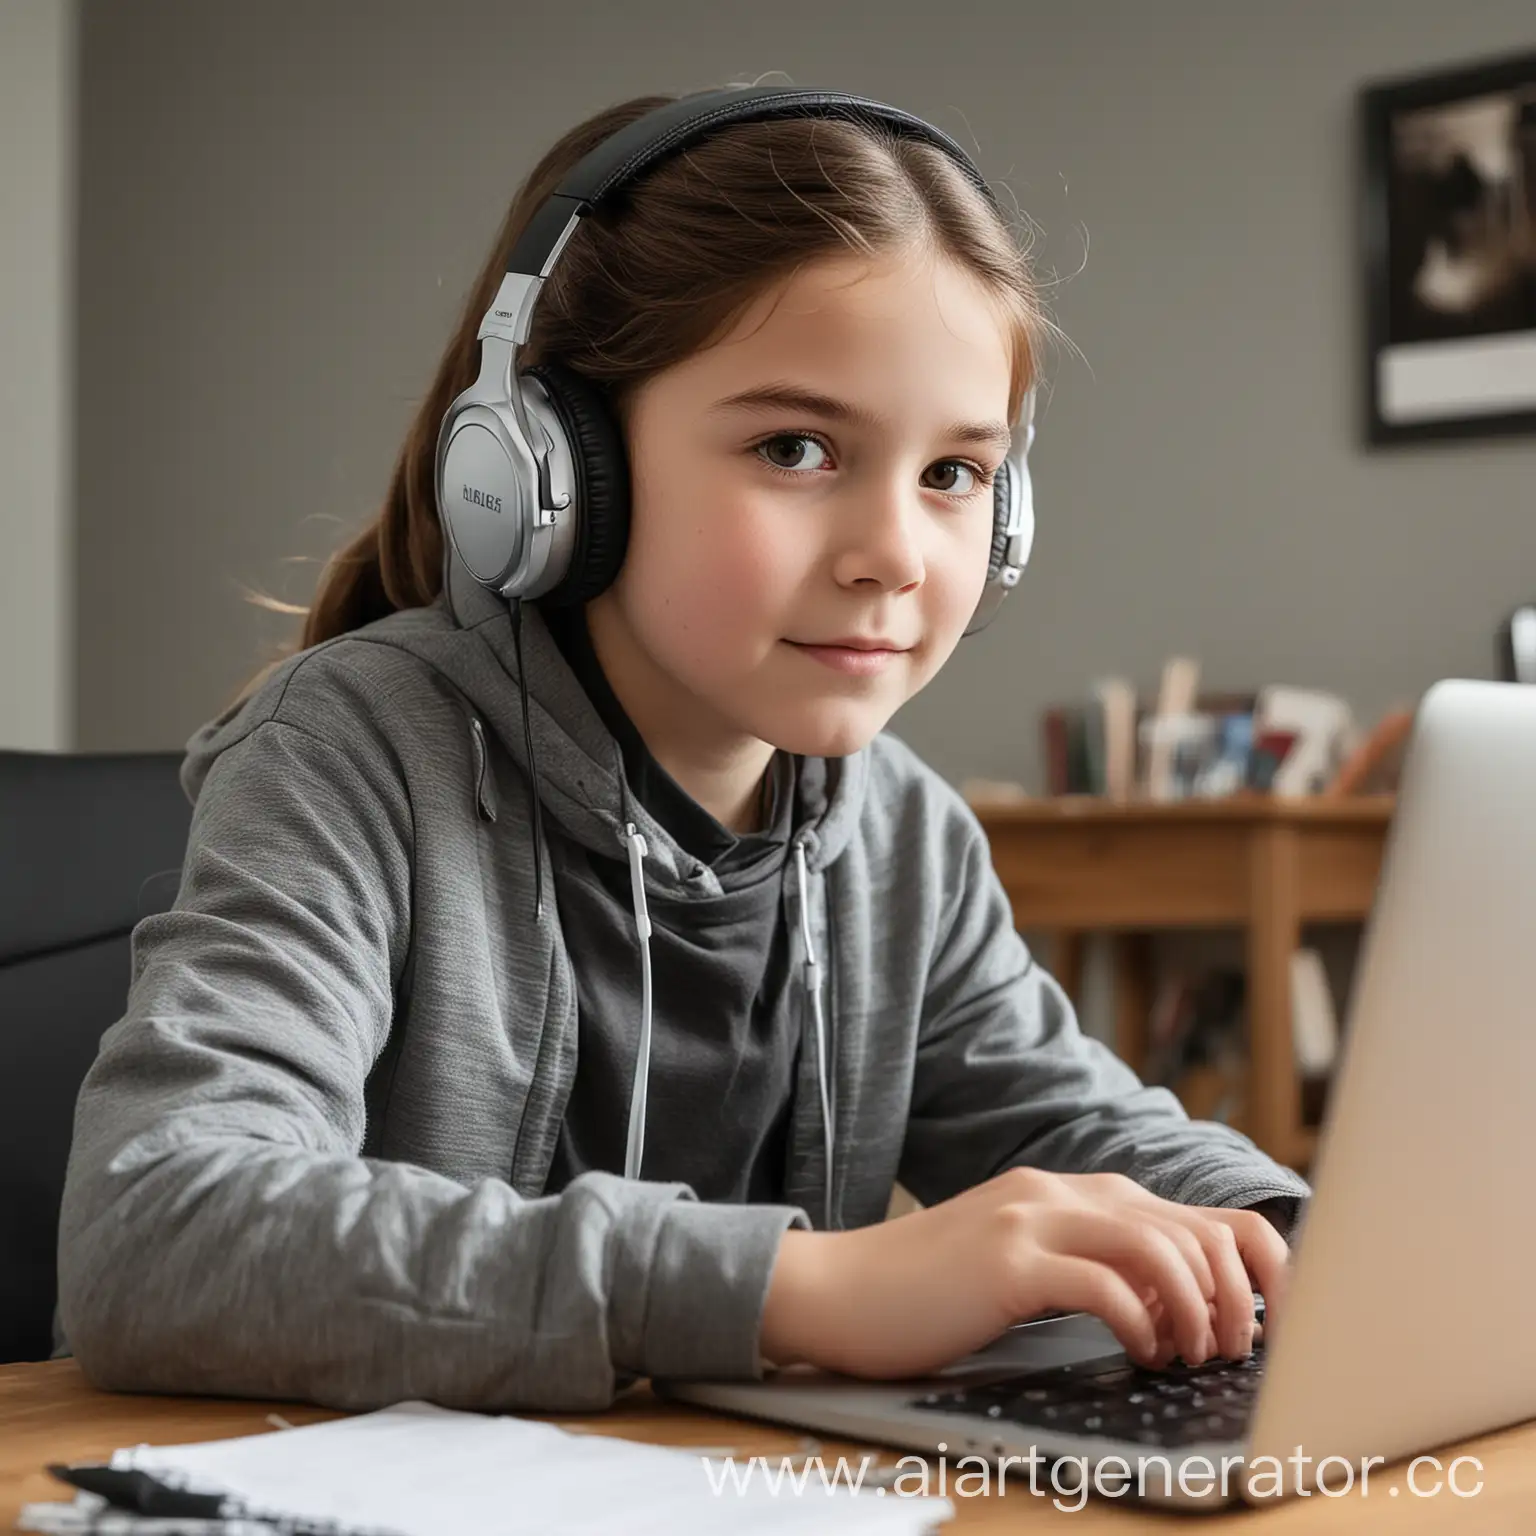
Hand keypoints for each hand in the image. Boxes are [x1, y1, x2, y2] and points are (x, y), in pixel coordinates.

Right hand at [760, 1167, 1288, 1380]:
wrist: (838, 1288)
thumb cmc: (933, 1291)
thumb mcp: (1029, 1263)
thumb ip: (1098, 1267)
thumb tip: (1185, 1311)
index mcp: (1077, 1192)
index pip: (1204, 1216)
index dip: (1261, 1270)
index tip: (1275, 1329)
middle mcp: (1064, 1191)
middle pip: (1198, 1230)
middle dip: (1239, 1302)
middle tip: (1231, 1355)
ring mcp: (1034, 1218)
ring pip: (1161, 1249)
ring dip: (1197, 1315)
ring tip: (1188, 1357)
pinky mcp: (1007, 1260)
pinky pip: (1104, 1284)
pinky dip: (1140, 1324)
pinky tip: (1138, 1353)